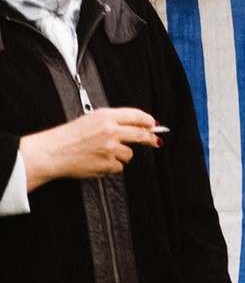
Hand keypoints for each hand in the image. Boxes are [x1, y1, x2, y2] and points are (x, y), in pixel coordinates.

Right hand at [20, 107, 159, 187]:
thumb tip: (136, 125)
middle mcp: (110, 131)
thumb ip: (113, 121)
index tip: (154, 125)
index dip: (148, 121)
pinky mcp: (109, 163)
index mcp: (105, 117)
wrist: (52, 152)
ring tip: (103, 152)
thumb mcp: (90, 120)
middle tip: (155, 141)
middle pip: (141, 135)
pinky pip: (119, 166)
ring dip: (122, 154)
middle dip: (151, 139)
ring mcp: (111, 148)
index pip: (136, 116)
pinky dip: (112, 165)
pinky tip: (98, 160)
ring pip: (130, 154)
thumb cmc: (68, 137)